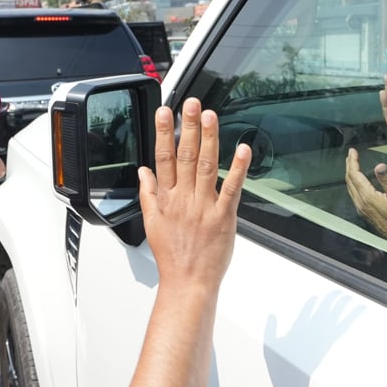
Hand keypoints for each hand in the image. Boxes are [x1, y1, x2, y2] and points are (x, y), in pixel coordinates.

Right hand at [139, 98, 250, 293]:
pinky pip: (231, 188)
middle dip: (188, 126)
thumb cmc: (172, 257)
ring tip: (209, 116)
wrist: (187, 283)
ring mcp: (204, 206)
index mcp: (166, 199)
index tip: (165, 111)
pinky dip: (237, 168)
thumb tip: (144, 172)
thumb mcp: (151, 223)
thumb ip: (148, 194)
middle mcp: (184, 199)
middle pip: (184, 155)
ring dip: (208, 138)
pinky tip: (242, 150)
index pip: (163, 157)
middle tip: (191, 104)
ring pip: (205, 165)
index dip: (164, 132)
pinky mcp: (224, 217)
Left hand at [345, 148, 386, 246]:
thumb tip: (379, 166)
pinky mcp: (364, 212)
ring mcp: (361, 208)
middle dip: (349, 166)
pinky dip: (354, 183)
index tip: (352, 151)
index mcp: (367, 197)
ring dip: (350, 174)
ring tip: (353, 164)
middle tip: (351, 155)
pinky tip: (359, 181)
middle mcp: (361, 202)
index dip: (353, 161)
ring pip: (350, 187)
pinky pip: (354, 194)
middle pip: (349, 180)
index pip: (355, 175)